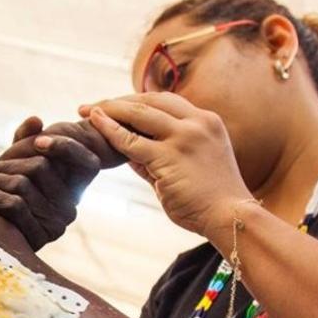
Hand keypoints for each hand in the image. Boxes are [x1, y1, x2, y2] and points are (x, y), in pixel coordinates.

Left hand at [0, 116, 102, 248]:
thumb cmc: (5, 191)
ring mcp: (58, 222)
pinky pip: (13, 206)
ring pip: (22, 184)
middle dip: (5, 161)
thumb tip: (36, 120)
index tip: (39, 142)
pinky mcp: (41, 236)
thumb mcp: (17, 164)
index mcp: (75, 187)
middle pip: (40, 167)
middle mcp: (71, 206)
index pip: (84, 161)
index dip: (63, 147)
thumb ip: (26, 140)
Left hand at [80, 93, 252, 235]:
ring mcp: (185, 136)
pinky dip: (109, 130)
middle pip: (150, 100)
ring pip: (139, 113)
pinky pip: (132, 140)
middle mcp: (198, 122)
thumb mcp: (188, 168)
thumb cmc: (210, 200)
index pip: (166, 102)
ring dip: (109, 109)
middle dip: (118, 101)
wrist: (232, 217)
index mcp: (207, 121)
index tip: (115, 106)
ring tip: (85, 111)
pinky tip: (94, 123)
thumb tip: (127, 147)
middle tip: (91, 106)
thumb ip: (160, 155)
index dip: (137, 101)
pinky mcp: (171, 155)